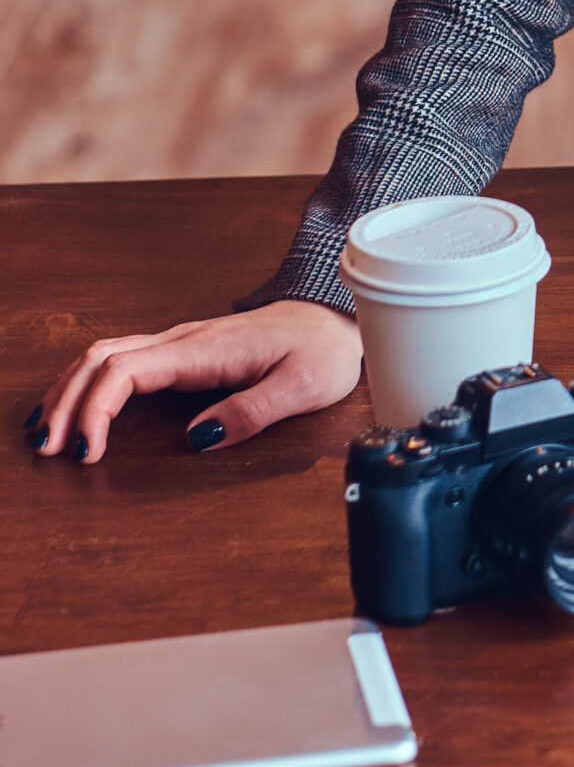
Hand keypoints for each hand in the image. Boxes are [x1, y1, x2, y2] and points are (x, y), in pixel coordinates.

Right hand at [25, 300, 362, 465]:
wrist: (335, 314)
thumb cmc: (322, 350)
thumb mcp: (303, 387)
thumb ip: (252, 412)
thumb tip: (196, 438)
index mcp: (205, 349)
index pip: (127, 371)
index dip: (96, 409)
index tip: (86, 452)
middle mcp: (184, 339)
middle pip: (101, 359)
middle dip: (66, 402)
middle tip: (45, 449)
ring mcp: (180, 342)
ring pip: (104, 356)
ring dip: (70, 390)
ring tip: (46, 433)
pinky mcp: (182, 351)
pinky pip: (122, 361)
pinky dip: (90, 384)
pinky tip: (78, 409)